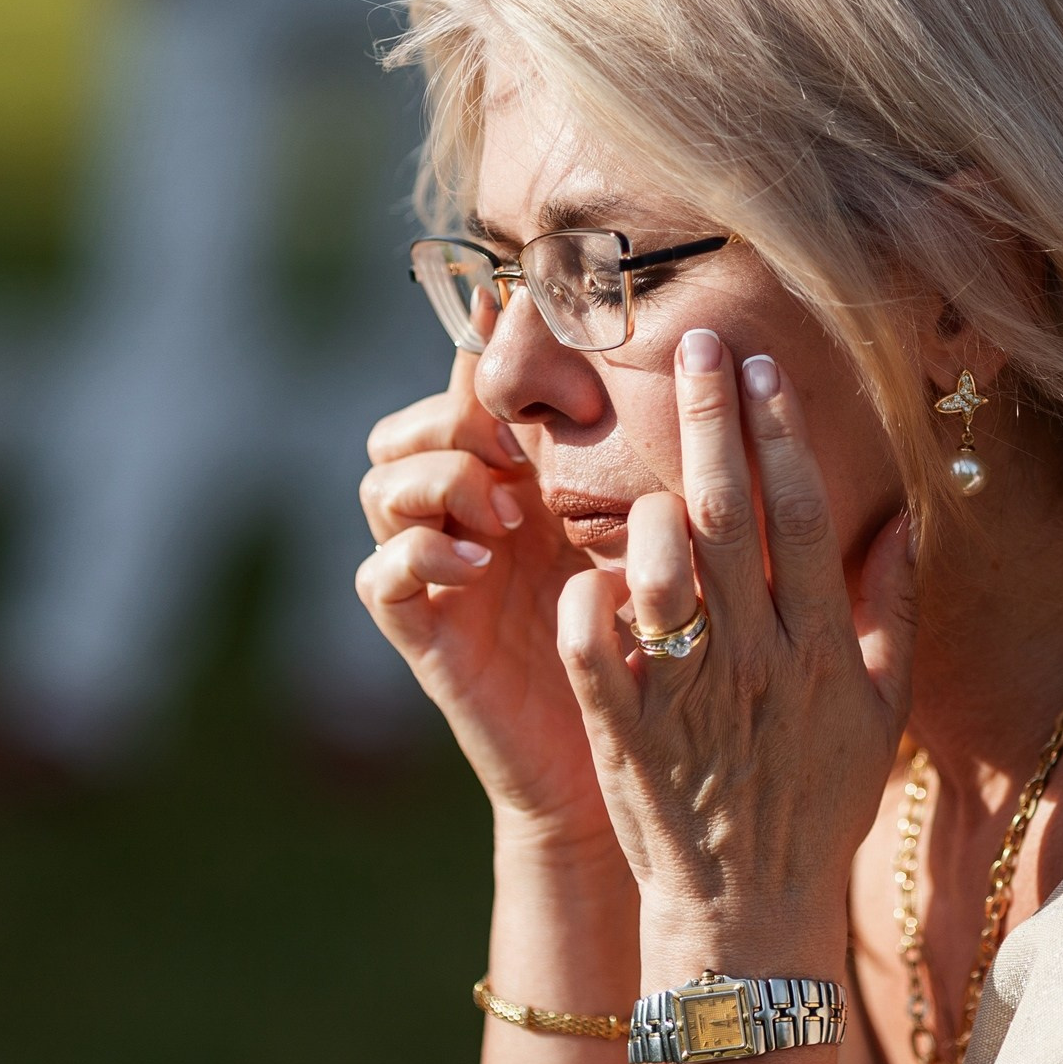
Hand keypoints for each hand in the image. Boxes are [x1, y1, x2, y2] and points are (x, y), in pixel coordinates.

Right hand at [356, 351, 609, 854]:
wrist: (631, 756)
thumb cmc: (654, 639)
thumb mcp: (653, 533)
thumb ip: (642, 463)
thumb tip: (682, 366)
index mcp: (517, 480)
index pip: (470, 393)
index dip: (478, 350)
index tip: (510, 307)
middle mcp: (464, 518)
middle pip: (406, 428)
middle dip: (454, 420)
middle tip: (522, 449)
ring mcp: (437, 574)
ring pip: (380, 487)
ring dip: (439, 481)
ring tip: (506, 511)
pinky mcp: (424, 634)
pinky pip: (381, 576)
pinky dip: (420, 556)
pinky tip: (479, 565)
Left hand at [555, 330, 917, 965]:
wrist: (748, 912)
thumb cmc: (815, 801)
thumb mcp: (879, 710)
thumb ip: (890, 610)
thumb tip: (905, 515)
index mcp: (820, 650)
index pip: (804, 517)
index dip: (780, 434)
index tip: (759, 367)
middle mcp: (755, 662)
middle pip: (729, 518)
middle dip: (711, 422)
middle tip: (691, 345)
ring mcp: (684, 696)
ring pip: (656, 574)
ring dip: (647, 516)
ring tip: (649, 485)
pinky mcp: (622, 730)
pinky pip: (588, 647)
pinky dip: (581, 602)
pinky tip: (584, 575)